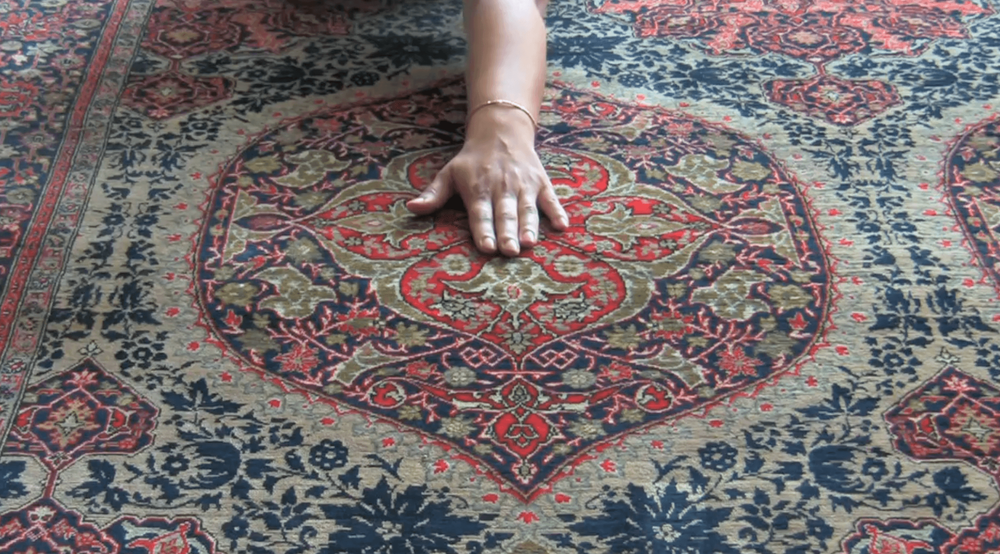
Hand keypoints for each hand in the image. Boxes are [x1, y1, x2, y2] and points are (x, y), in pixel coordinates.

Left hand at [406, 108, 568, 255]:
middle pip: (504, 214)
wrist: (500, 130)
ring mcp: (524, 185)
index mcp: (478, 189)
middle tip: (509, 251)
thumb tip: (410, 208)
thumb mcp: (449, 173)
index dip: (483, 231)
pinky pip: (551, 198)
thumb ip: (433, 194)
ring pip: (527, 209)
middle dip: (507, 233)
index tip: (486, 248)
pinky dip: (557, 211)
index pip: (480, 214)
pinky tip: (563, 226)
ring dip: (529, 226)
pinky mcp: (541, 182)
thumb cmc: (471, 160)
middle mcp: (502, 188)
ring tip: (530, 243)